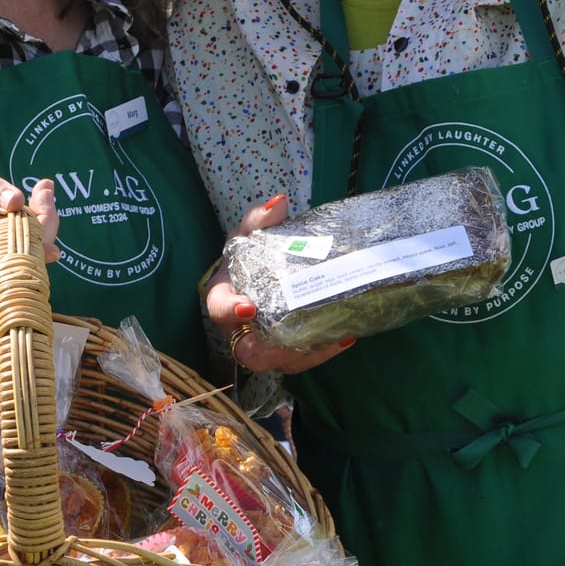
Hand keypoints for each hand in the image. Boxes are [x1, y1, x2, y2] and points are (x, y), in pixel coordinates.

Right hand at [0, 152, 58, 276]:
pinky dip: (34, 221)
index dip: (27, 250)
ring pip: (27, 250)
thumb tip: (16, 201)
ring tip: (43, 188)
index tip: (48, 233)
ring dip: (41, 220)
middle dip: (42, 223)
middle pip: (20, 254)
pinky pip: (23, 243)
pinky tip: (37, 197)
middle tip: (44, 187)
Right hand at [204, 193, 353, 374]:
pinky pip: (299, 360)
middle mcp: (237, 329)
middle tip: (300, 335)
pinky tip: (346, 336)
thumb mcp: (249, 233)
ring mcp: (261, 345)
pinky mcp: (283, 352)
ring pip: (279, 362)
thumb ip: (259, 219)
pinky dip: (323, 351)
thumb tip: (280, 203)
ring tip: (337, 335)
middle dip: (274, 350)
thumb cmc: (248, 256)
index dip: (231, 311)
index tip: (249, 307)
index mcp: (223, 297)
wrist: (257, 274)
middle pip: (249, 352)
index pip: (218, 309)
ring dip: (308, 353)